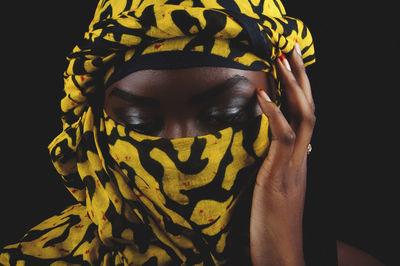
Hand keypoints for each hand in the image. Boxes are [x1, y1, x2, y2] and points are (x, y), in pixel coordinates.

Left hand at [250, 44, 315, 265]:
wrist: (281, 252)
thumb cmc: (272, 222)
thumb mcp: (274, 187)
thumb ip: (276, 165)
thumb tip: (271, 149)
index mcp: (298, 158)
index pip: (303, 116)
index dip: (298, 89)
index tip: (288, 66)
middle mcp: (301, 157)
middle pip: (309, 107)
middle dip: (301, 76)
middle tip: (290, 49)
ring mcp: (294, 164)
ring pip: (305, 115)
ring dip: (294, 85)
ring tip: (282, 59)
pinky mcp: (281, 173)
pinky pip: (283, 136)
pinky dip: (274, 113)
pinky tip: (262, 94)